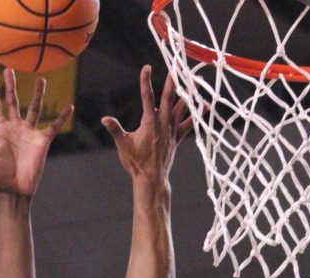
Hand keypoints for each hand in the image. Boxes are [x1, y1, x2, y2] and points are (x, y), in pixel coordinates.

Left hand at [0, 69, 73, 196]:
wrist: (15, 189)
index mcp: (0, 129)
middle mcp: (15, 128)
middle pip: (13, 102)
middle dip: (11, 86)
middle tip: (10, 69)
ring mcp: (29, 133)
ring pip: (34, 109)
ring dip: (38, 94)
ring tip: (41, 79)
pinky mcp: (42, 141)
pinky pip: (53, 127)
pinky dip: (61, 118)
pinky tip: (69, 108)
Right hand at [101, 65, 191, 183]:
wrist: (151, 179)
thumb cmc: (136, 163)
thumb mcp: (123, 145)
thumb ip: (115, 130)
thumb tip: (104, 119)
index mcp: (149, 123)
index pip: (146, 97)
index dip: (145, 81)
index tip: (146, 67)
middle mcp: (163, 124)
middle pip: (169, 98)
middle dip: (172, 81)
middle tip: (177, 66)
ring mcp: (172, 130)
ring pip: (183, 107)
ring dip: (190, 93)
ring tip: (197, 79)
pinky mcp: (177, 138)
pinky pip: (189, 124)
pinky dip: (197, 114)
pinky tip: (205, 105)